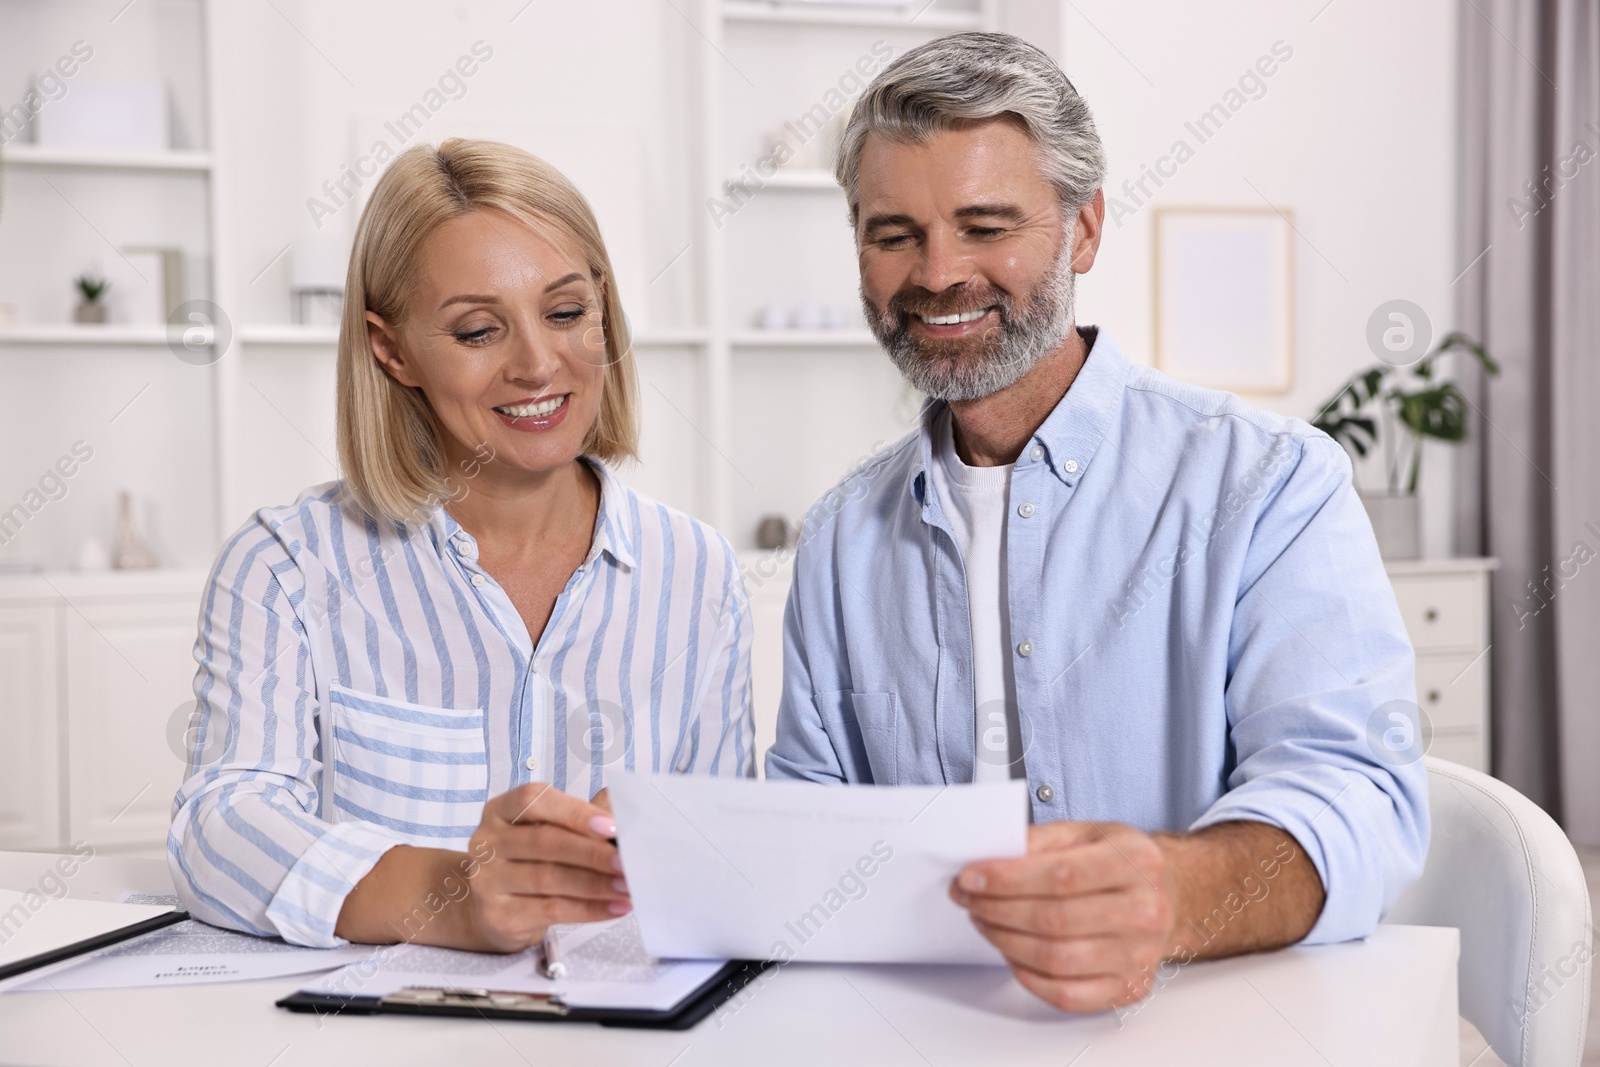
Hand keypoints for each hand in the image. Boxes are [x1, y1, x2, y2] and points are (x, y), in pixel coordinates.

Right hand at [457, 782, 630, 951]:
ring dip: (596, 883)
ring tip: (627, 885)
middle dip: (592, 852)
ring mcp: (488, 880)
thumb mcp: (548, 831)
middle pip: (544, 842)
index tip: (612, 826)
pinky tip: (615, 907)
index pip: (534, 800)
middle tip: (627, 861)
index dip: (574, 812)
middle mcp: (487, 842)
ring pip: (549, 878)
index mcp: (500, 810)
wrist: (492, 909)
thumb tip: (627, 816)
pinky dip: (589, 909)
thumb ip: (582, 819)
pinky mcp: (499, 916)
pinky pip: (551, 910)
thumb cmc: (530, 860)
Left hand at [950, 821, 1175, 1011]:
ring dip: (1006, 941)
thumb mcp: (1086, 833)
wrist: (1169, 896)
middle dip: (998, 909)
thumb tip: (989, 858)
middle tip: (969, 899)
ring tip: (985, 922)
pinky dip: (1028, 977)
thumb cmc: (1122, 863)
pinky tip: (1012, 953)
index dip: (1007, 879)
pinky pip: (1067, 994)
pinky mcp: (1130, 988)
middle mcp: (1146, 911)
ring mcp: (1140, 955)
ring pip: (1057, 959)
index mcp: (1136, 862)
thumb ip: (1039, 841)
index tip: (970, 878)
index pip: (1060, 875)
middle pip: (1054, 919)